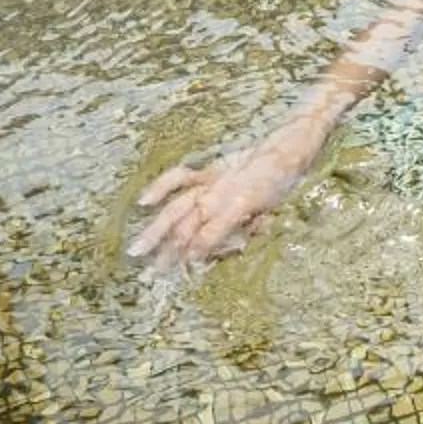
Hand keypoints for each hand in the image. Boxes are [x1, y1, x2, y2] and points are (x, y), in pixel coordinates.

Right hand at [128, 128, 314, 267]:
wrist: (286, 149)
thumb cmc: (282, 185)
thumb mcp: (273, 213)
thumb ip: (250, 230)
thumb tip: (230, 248)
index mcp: (239, 207)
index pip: (210, 235)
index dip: (197, 253)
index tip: (185, 269)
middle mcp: (219, 194)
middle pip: (187, 227)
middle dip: (169, 253)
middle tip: (154, 274)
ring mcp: (210, 181)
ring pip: (176, 208)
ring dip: (156, 231)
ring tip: (137, 250)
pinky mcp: (206, 169)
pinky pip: (179, 176)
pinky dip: (160, 187)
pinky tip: (144, 202)